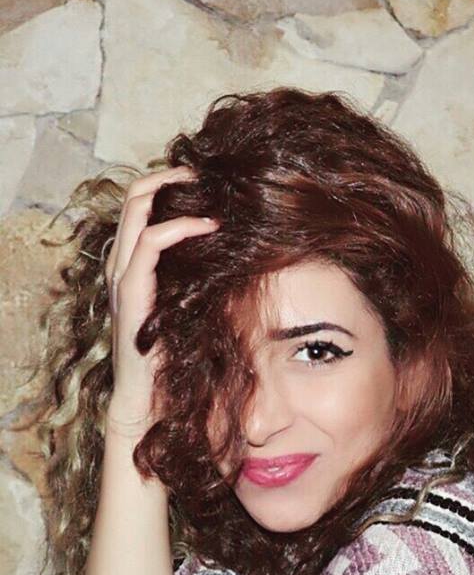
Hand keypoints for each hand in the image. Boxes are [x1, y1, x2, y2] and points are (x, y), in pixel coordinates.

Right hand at [104, 166, 218, 440]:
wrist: (152, 401)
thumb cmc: (179, 359)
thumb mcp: (195, 310)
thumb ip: (206, 282)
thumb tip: (249, 261)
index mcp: (135, 267)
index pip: (142, 206)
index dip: (170, 185)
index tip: (208, 180)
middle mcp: (124, 266)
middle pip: (136, 197)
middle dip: (171, 177)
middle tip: (208, 173)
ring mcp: (124, 279)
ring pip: (137, 211)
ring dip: (172, 193)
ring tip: (208, 188)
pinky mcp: (132, 295)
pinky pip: (148, 245)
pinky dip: (177, 228)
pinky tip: (208, 226)